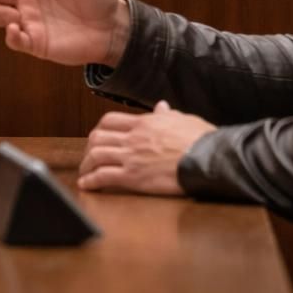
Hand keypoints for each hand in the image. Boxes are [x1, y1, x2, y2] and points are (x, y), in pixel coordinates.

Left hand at [77, 100, 215, 193]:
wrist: (207, 159)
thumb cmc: (200, 140)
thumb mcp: (184, 120)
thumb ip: (168, 114)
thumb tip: (161, 106)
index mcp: (144, 123)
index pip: (110, 121)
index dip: (99, 129)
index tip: (98, 137)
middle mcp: (132, 138)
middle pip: (97, 137)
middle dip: (88, 148)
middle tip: (88, 157)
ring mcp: (131, 157)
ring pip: (96, 155)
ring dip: (86, 165)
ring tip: (85, 173)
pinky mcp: (133, 177)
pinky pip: (103, 176)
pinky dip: (91, 181)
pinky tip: (86, 185)